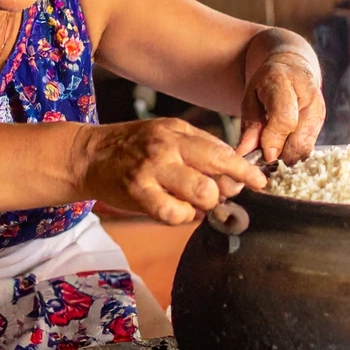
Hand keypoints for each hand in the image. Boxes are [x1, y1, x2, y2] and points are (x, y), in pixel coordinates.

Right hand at [80, 117, 266, 225]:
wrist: (89, 155)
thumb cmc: (133, 147)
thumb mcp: (166, 134)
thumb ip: (199, 150)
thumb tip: (232, 176)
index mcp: (178, 131)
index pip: (221, 151)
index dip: (244, 171)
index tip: (259, 182)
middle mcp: (167, 147)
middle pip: (215, 175)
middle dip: (222, 192)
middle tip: (214, 196)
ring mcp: (152, 170)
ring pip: (200, 195)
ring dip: (202, 206)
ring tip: (191, 204)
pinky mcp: (138, 192)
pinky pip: (175, 214)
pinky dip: (181, 217)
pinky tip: (175, 210)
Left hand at [236, 52, 324, 164]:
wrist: (294, 68)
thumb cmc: (268, 82)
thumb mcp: (250, 97)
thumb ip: (250, 125)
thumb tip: (246, 152)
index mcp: (283, 81)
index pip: (284, 119)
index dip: (273, 141)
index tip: (264, 155)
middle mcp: (308, 96)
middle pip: (298, 139)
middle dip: (279, 154)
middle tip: (264, 155)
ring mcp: (319, 109)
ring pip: (305, 148)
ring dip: (286, 156)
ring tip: (273, 148)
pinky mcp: (323, 121)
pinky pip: (309, 147)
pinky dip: (294, 153)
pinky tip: (283, 146)